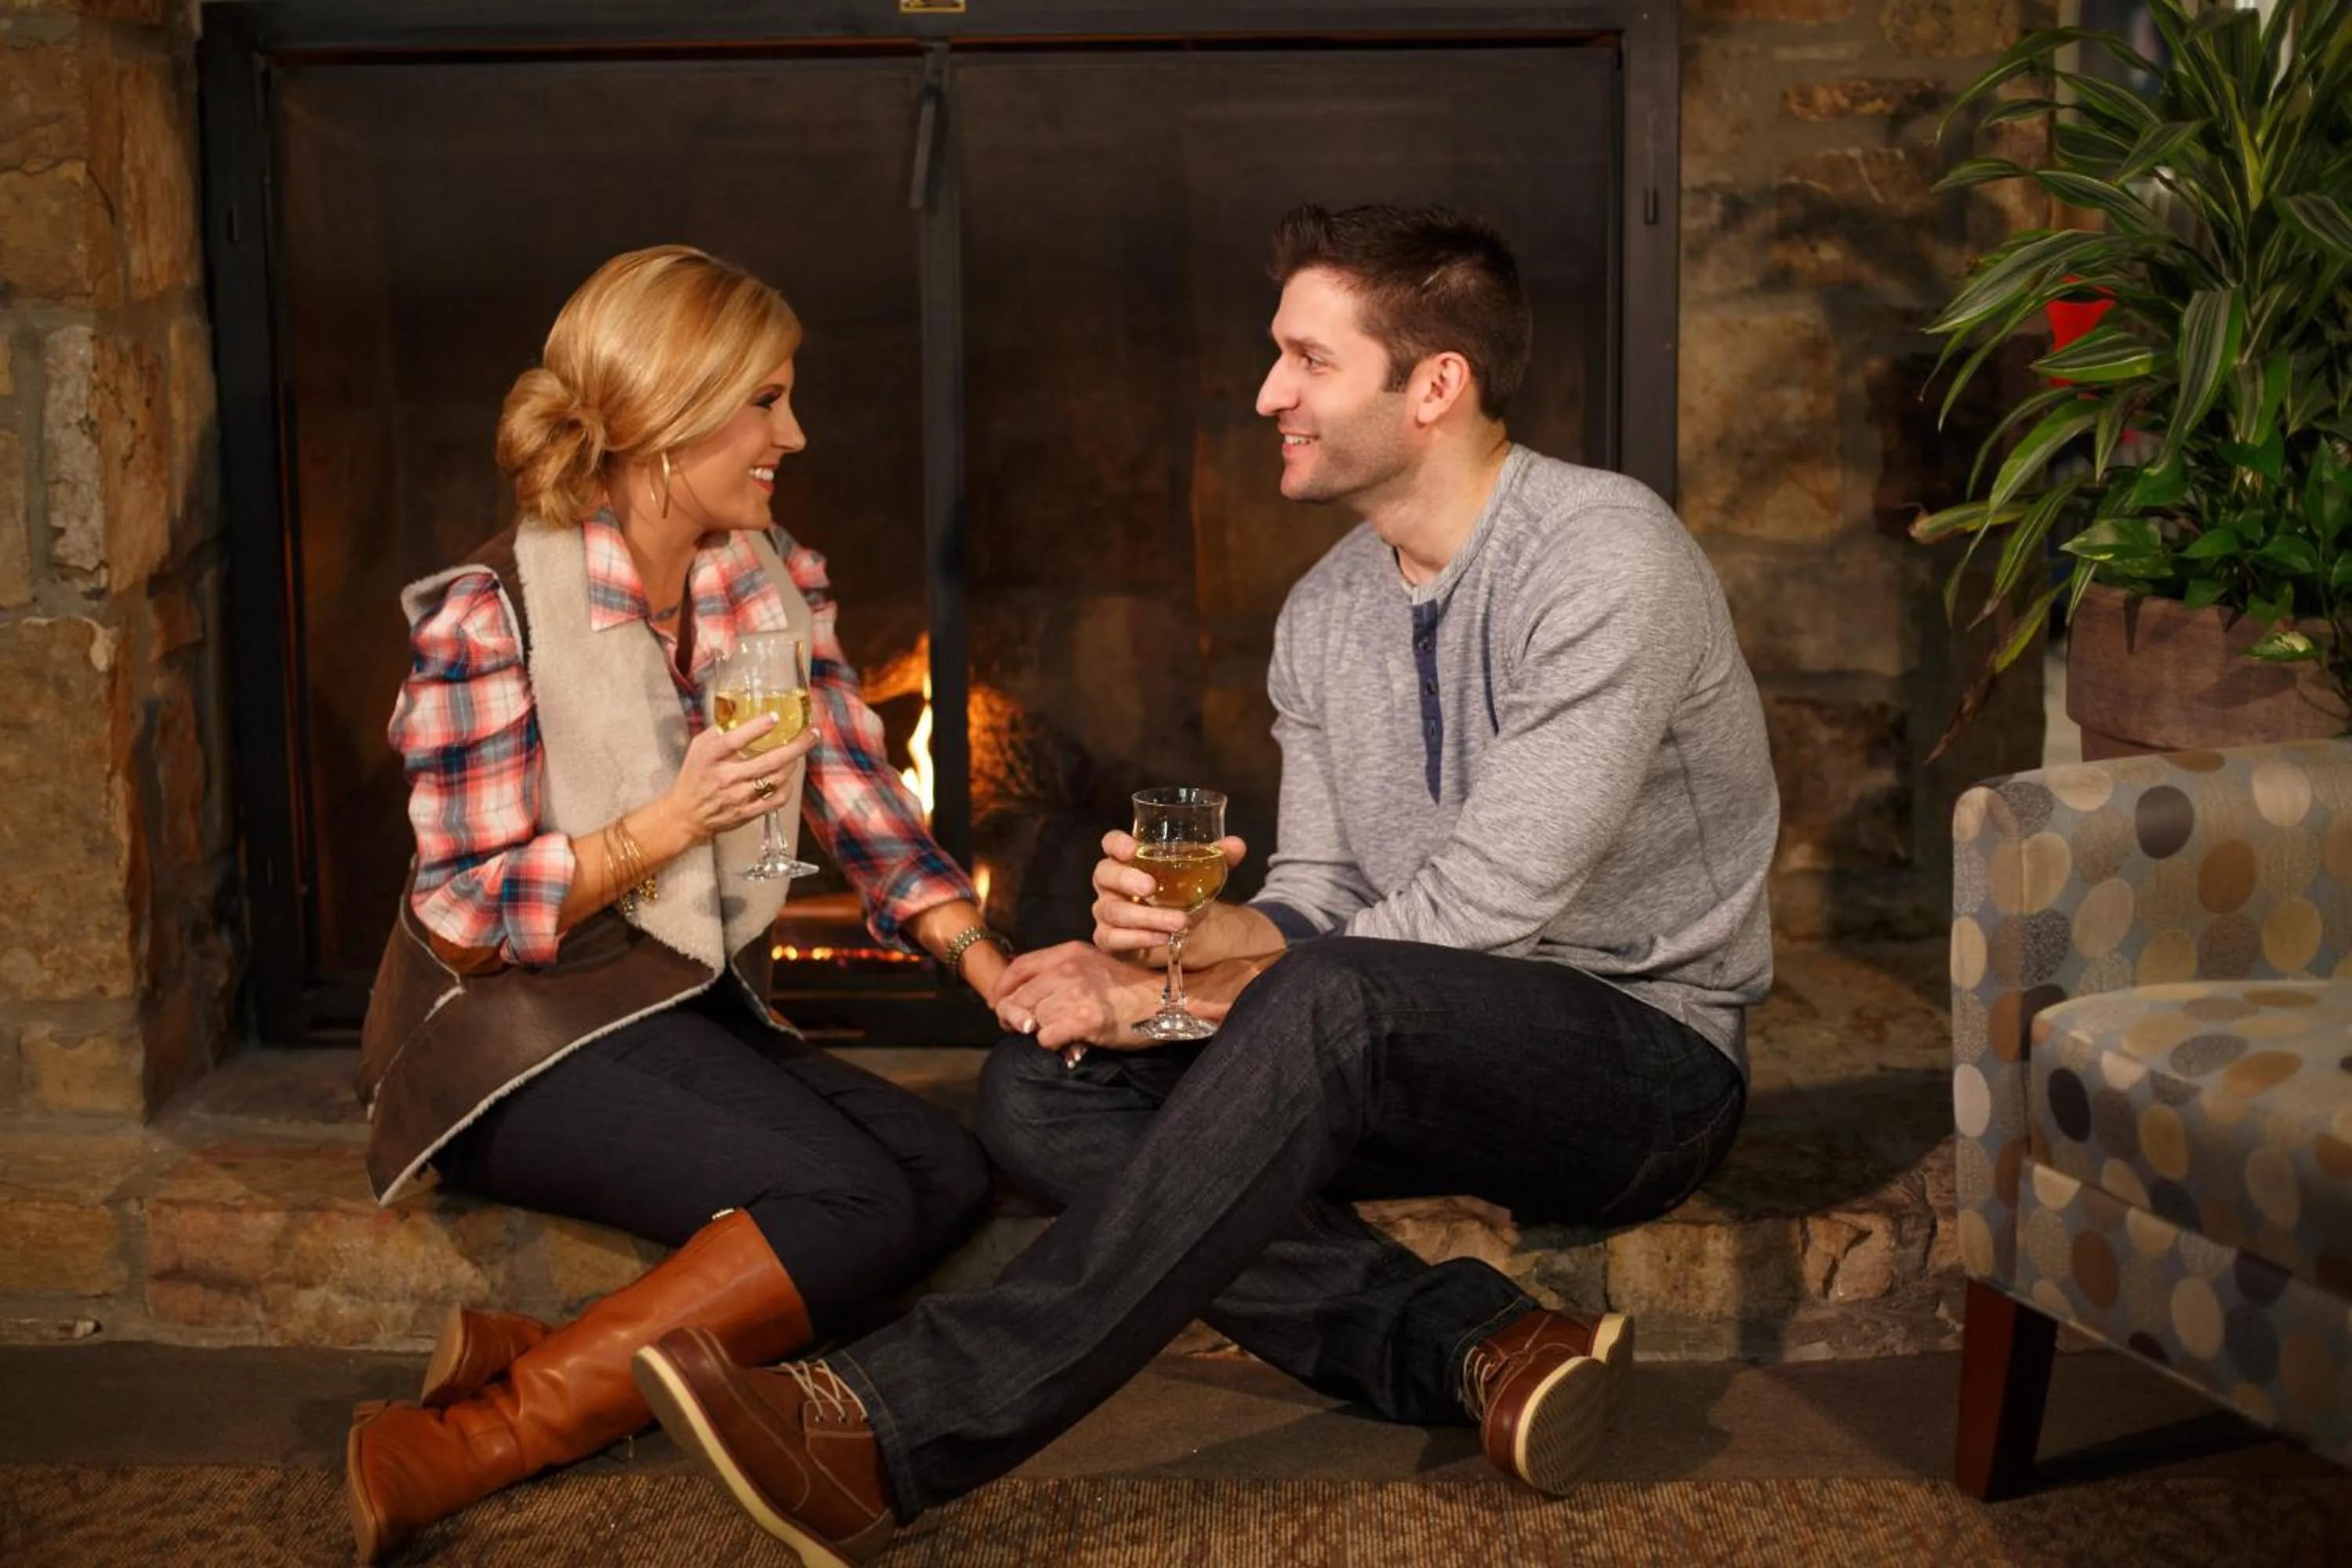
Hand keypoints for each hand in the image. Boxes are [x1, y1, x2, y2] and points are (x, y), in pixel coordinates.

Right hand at [661, 716, 816, 841]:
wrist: (686, 816)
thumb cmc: (693, 777)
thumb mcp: (698, 748)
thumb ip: (718, 732)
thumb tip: (741, 715)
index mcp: (710, 758)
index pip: (734, 741)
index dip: (756, 728)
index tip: (774, 717)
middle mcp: (726, 777)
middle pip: (768, 762)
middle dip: (795, 746)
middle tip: (812, 733)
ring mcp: (738, 797)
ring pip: (776, 780)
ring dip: (793, 764)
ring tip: (800, 751)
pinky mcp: (747, 813)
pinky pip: (775, 800)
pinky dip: (787, 787)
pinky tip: (788, 778)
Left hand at [993, 941, 1219, 1050]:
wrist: (1164, 999)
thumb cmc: (1127, 987)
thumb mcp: (1090, 964)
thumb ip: (1058, 972)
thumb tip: (1020, 994)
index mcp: (1067, 953)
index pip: (1016, 969)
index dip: (1001, 990)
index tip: (997, 1005)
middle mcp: (1067, 970)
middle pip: (1017, 998)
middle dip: (1013, 1018)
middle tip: (1022, 1028)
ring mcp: (1075, 994)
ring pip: (1030, 1020)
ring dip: (1038, 1032)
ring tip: (1056, 1034)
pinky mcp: (1083, 1020)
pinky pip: (1046, 1038)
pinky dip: (1053, 1045)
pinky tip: (1069, 1043)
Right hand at [1090, 829, 1247, 959]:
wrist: (1183, 927)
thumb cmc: (1183, 891)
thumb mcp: (1203, 872)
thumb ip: (1220, 857)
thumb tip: (1237, 845)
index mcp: (1127, 858)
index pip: (1110, 843)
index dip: (1117, 844)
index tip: (1133, 849)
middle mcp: (1110, 883)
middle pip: (1104, 874)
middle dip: (1126, 880)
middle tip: (1151, 888)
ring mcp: (1106, 910)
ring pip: (1113, 910)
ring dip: (1146, 917)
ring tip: (1179, 922)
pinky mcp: (1108, 938)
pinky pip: (1112, 938)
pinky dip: (1138, 938)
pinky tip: (1162, 938)